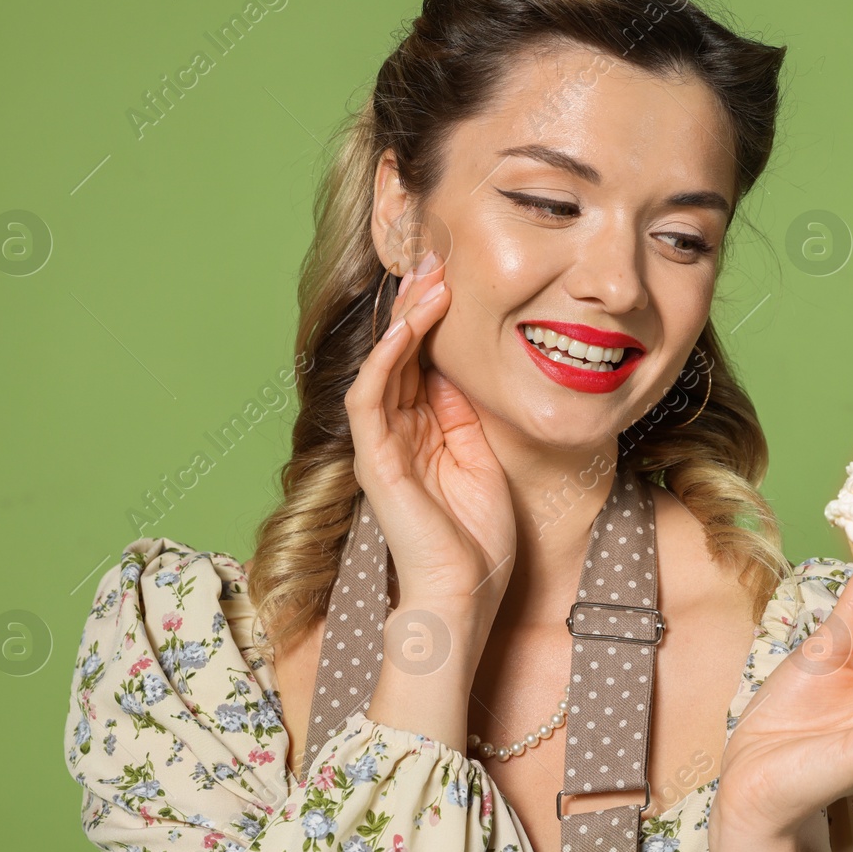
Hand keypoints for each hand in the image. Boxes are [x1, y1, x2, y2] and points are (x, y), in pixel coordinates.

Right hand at [345, 250, 515, 638]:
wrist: (464, 593)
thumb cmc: (478, 537)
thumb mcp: (482, 458)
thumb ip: (465, 414)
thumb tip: (461, 365)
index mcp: (422, 429)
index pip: (420, 358)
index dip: (433, 316)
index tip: (455, 274)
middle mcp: (395, 430)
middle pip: (399, 352)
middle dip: (417, 304)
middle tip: (438, 258)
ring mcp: (381, 444)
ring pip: (383, 365)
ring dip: (404, 321)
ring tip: (429, 282)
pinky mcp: (375, 461)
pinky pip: (370, 399)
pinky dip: (384, 361)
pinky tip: (405, 331)